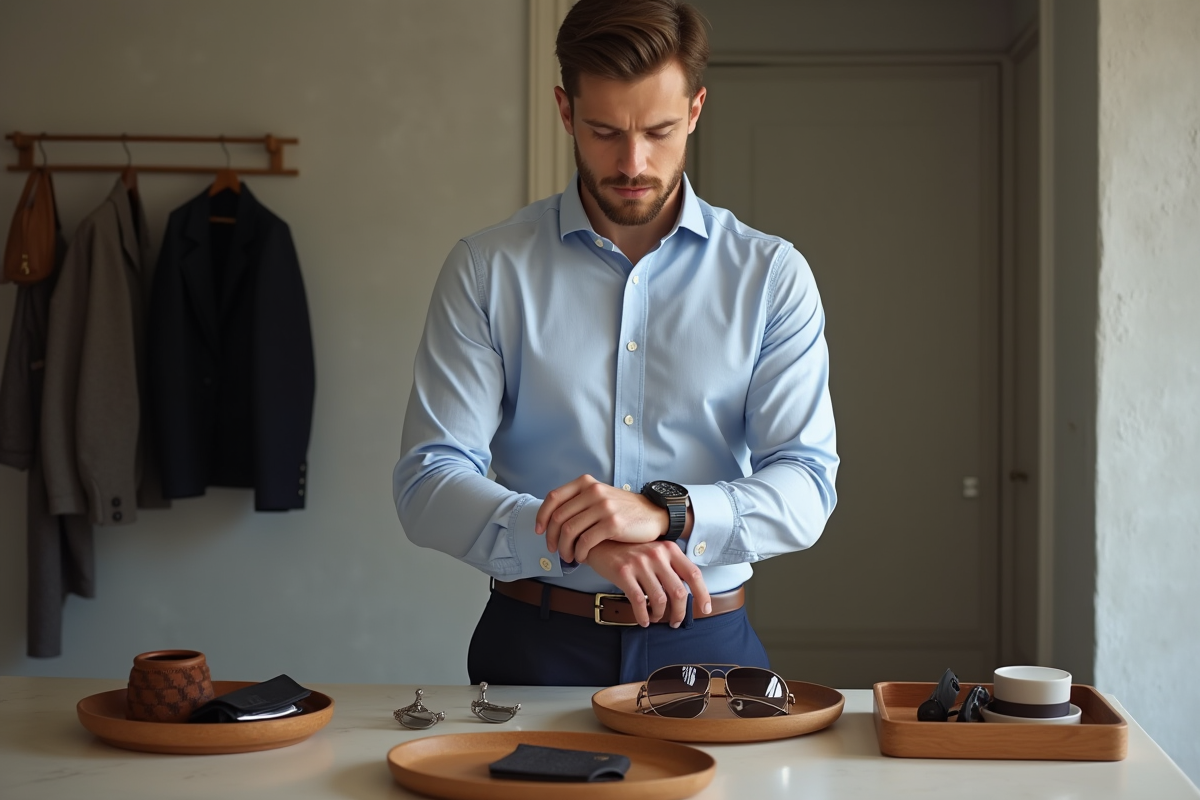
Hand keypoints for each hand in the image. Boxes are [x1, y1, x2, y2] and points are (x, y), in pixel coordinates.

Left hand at [535, 474, 666, 562]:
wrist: (654, 514)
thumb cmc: (623, 509)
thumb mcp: (600, 496)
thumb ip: (578, 502)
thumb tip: (551, 520)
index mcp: (586, 483)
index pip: (553, 498)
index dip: (542, 516)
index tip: (539, 531)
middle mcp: (593, 491)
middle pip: (559, 517)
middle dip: (552, 538)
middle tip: (553, 550)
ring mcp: (604, 507)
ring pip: (570, 531)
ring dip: (564, 548)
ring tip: (568, 557)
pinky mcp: (613, 523)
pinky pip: (585, 541)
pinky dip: (579, 553)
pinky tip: (581, 558)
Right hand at [584, 540, 711, 627]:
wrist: (600, 541)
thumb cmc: (630, 550)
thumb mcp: (654, 551)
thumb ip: (670, 565)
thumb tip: (686, 592)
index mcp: (669, 549)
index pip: (694, 574)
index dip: (702, 594)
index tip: (705, 609)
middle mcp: (657, 554)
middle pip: (678, 592)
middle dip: (680, 612)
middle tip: (676, 621)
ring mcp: (640, 563)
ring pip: (659, 599)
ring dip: (660, 615)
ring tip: (656, 618)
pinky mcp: (623, 572)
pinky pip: (639, 602)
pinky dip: (643, 615)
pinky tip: (643, 620)